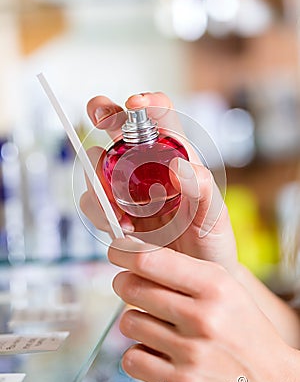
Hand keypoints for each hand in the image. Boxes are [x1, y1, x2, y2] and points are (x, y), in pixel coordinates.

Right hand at [80, 92, 237, 273]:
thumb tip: (178, 165)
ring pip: (97, 165)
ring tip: (123, 213)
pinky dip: (100, 212)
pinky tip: (123, 229)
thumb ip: (203, 189)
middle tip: (99, 115)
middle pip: (118, 128)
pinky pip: (93, 202)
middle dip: (104, 112)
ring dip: (100, 180)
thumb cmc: (210, 242)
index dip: (147, 103)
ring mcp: (126, 189)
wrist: (194, 279)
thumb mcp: (214, 216)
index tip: (136, 104)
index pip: (160, 117)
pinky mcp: (113, 213)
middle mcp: (147, 167)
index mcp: (176, 157)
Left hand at [108, 237, 299, 381]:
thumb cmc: (243, 328)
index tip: (117, 251)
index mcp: (215, 286)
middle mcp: (202, 317)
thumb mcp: (226, 287)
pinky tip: (159, 351)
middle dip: (125, 283)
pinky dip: (140, 354)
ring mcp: (190, 353)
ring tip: (158, 324)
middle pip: (132, 288)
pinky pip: (132, 359)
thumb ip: (184, 270)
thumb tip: (134, 257)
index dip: (124, 253)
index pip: (151, 260)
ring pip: (129, 322)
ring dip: (137, 321)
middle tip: (130, 284)